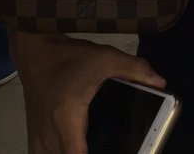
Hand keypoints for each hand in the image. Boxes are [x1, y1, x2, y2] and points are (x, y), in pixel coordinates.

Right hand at [14, 32, 164, 153]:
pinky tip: (74, 149)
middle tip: (113, 149)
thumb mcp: (105, 57)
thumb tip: (160, 83)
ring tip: (94, 147)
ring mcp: (38, 138)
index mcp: (66, 119)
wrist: (35, 51)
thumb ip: (134, 69)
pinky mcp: (33, 137)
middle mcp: (49, 135)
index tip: (116, 152)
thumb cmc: (69, 57)